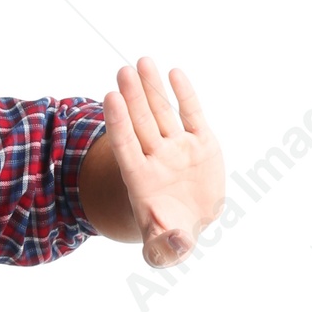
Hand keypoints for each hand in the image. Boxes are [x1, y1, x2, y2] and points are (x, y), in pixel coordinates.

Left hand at [101, 58, 223, 266]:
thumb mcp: (165, 249)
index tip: (110, 97)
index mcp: (142, 180)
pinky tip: (173, 73)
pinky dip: (183, 95)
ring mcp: (178, 148)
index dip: (118, 123)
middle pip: (142, 123)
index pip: (126, 146)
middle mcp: (157, 159)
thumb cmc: (170, 238)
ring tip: (142, 62)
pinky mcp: (201, 143)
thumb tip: (175, 242)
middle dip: (133, 97)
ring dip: (152, 88)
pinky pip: (192, 115)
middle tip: (123, 70)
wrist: (190, 226)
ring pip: (163, 113)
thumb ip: (164, 247)